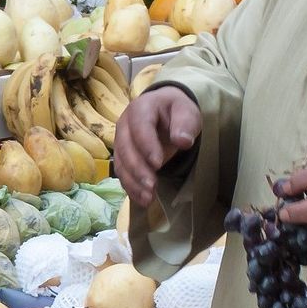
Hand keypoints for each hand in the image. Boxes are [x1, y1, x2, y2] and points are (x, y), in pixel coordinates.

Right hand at [115, 86, 202, 206]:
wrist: (165, 111)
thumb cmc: (176, 111)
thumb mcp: (186, 111)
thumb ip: (185, 123)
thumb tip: (182, 141)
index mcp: (141, 108)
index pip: (140, 126)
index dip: (146, 145)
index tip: (158, 164)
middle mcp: (125, 124)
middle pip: (126, 148)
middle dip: (138, 169)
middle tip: (152, 186)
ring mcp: (120, 140)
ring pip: (121, 163)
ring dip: (133, 182)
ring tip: (148, 198)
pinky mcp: (122, 156)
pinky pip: (123, 173)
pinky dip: (131, 187)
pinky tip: (142, 200)